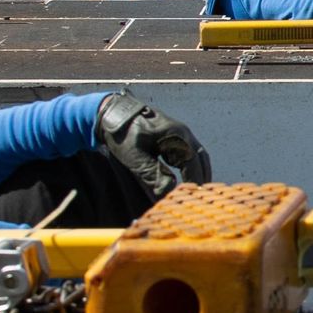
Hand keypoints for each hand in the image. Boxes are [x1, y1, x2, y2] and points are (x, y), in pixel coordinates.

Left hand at [97, 93, 212, 197]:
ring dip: (195, 173)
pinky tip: (181, 178)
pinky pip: (186, 153)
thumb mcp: (135, 156)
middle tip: (197, 199)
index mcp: (177, 135)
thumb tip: (169, 193)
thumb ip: (152, 175)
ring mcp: (178, 134)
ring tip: (191, 192)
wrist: (112, 112)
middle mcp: (182, 133)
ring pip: (195, 155)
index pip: (193, 163)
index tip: (192, 200)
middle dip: (200, 179)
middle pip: (200, 159)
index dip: (194, 183)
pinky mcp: (171, 137)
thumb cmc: (122, 132)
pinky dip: (188, 167)